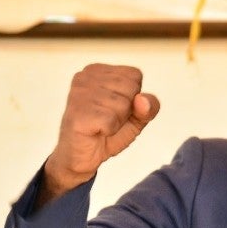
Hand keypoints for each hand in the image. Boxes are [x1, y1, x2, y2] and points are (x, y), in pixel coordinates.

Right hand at [39, 63, 159, 204]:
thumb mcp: (137, 117)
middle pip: (131, 88)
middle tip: (107, 119)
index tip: (116, 108)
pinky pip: (111, 120)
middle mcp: (85, 76)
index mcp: (98, 70)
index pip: (135, 75)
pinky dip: (109, 131)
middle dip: (127, 110)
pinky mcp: (77, 112)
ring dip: (117, 122)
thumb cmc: (107, 131)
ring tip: (100, 125)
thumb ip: (149, 106)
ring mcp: (79, 93)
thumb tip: (142, 100)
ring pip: (123, 105)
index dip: (134, 98)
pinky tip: (95, 131)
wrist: (82, 157)